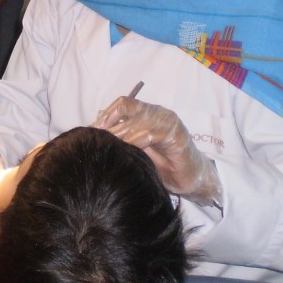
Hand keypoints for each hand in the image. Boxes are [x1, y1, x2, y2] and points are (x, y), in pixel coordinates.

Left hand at [93, 95, 220, 204]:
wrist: (189, 179)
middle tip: (98, 140)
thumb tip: (96, 130)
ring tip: (110, 146)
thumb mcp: (137, 148)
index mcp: (148, 112)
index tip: (93, 130)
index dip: (107, 115)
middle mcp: (158, 113)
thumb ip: (122, 137)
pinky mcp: (177, 137)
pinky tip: (130, 150)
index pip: (123, 104)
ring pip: (138, 121)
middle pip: (128, 109)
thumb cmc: (162, 164)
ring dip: (121, 134)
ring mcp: (169, 123)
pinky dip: (137, 141)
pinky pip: (152, 134)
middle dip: (110, 126)